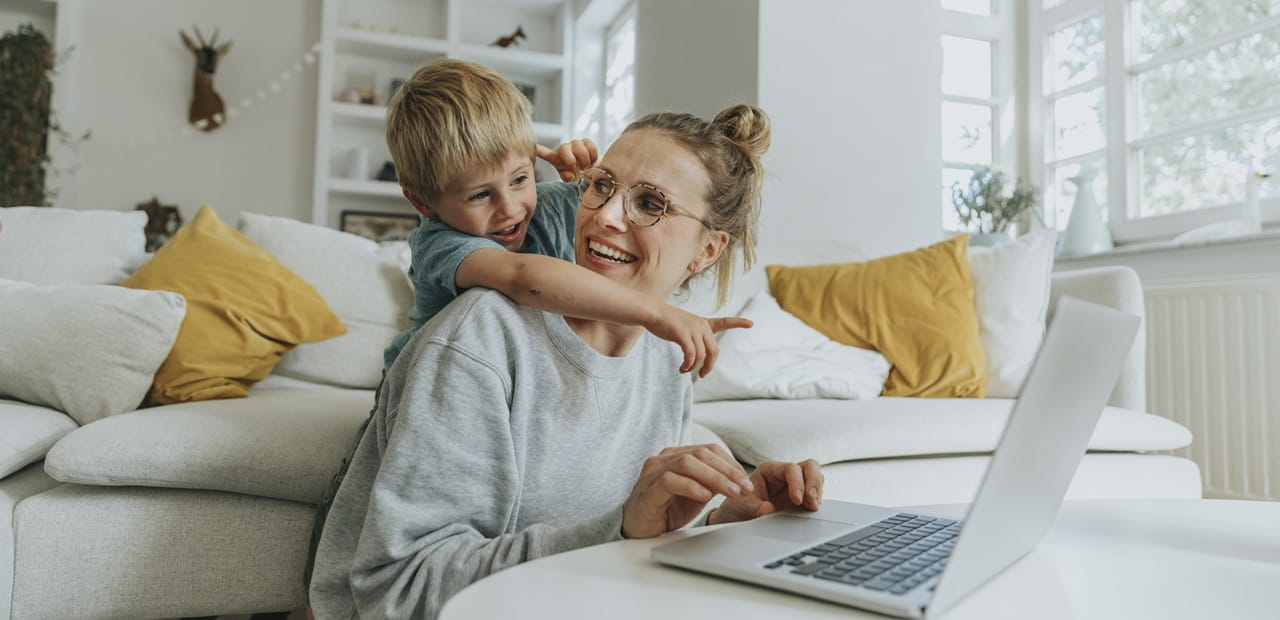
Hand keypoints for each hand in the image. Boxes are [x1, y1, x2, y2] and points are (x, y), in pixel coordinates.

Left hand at [536, 139, 598, 180]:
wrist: (592, 170)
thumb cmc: (578, 173)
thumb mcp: (570, 178)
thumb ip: (567, 177)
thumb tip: (569, 174)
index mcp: (556, 158)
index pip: (545, 153)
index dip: (539, 150)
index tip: (534, 147)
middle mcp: (564, 148)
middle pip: (564, 149)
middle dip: (572, 160)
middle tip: (579, 169)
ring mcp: (575, 143)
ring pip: (579, 148)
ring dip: (585, 160)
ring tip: (586, 166)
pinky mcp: (586, 141)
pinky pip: (590, 145)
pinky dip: (593, 155)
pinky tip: (592, 160)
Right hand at [622, 444, 752, 538]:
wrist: (639, 528)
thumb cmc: (666, 509)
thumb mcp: (696, 493)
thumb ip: (713, 482)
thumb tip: (739, 479)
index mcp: (676, 456)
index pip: (708, 449)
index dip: (730, 463)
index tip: (746, 481)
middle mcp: (663, 459)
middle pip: (700, 453)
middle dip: (727, 470)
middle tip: (744, 488)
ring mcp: (653, 472)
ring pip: (687, 463)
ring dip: (714, 477)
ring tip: (731, 492)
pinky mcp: (648, 490)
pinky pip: (670, 481)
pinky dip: (691, 487)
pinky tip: (705, 497)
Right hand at [646, 304, 751, 377]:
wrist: (652, 312)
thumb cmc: (665, 322)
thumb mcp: (683, 328)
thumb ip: (693, 340)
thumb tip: (696, 360)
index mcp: (703, 323)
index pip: (724, 322)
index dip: (738, 323)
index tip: (751, 323)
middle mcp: (701, 325)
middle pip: (713, 351)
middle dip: (709, 366)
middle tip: (702, 375)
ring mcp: (693, 329)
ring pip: (701, 356)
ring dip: (693, 367)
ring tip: (684, 370)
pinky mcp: (683, 334)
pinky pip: (690, 355)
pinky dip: (687, 365)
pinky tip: (682, 368)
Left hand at [709, 459, 823, 524]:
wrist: (736, 517)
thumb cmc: (737, 506)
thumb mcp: (742, 507)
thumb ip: (754, 508)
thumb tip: (768, 510)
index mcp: (770, 470)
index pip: (791, 468)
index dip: (797, 482)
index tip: (796, 500)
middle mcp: (784, 475)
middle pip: (810, 467)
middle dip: (814, 482)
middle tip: (811, 501)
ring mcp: (794, 486)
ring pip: (816, 478)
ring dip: (817, 492)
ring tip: (812, 507)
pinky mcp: (800, 499)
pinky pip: (815, 494)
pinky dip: (816, 501)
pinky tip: (811, 510)